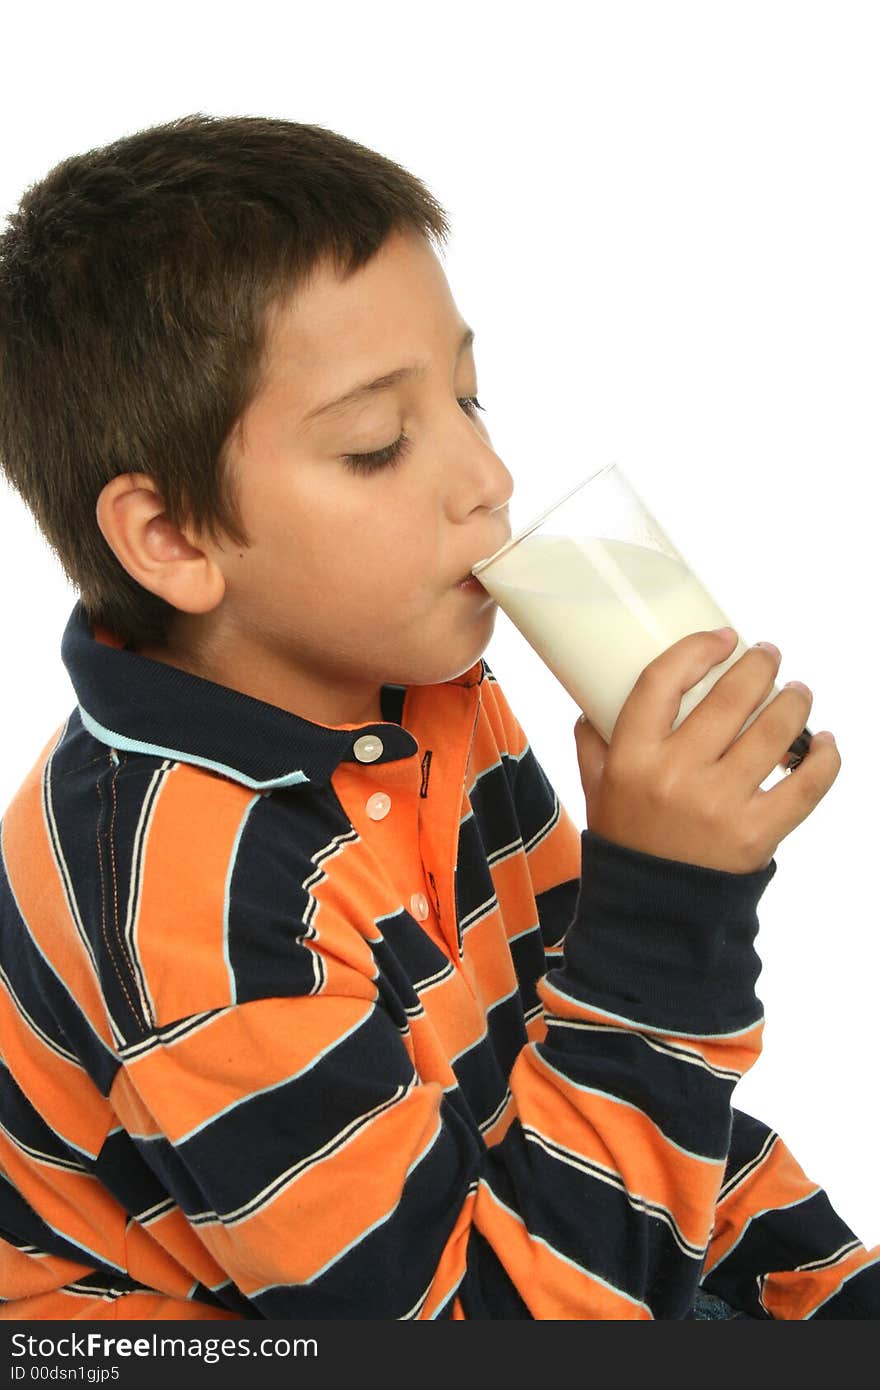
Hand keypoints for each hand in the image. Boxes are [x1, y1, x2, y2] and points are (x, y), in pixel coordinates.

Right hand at [574, 628, 840, 873]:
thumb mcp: (595, 787)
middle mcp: (675, 776)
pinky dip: (825, 758)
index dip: (697, 649)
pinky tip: (825, 742)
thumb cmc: (626, 838)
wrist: (652, 912)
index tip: (724, 636)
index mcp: (631, 757)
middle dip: (760, 665)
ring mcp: (719, 805)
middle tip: (769, 655)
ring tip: (799, 692)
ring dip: (796, 702)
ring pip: (774, 733)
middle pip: (730, 699)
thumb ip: (593, 741)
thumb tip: (593, 697)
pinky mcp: (756, 834)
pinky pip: (805, 785)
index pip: (662, 681)